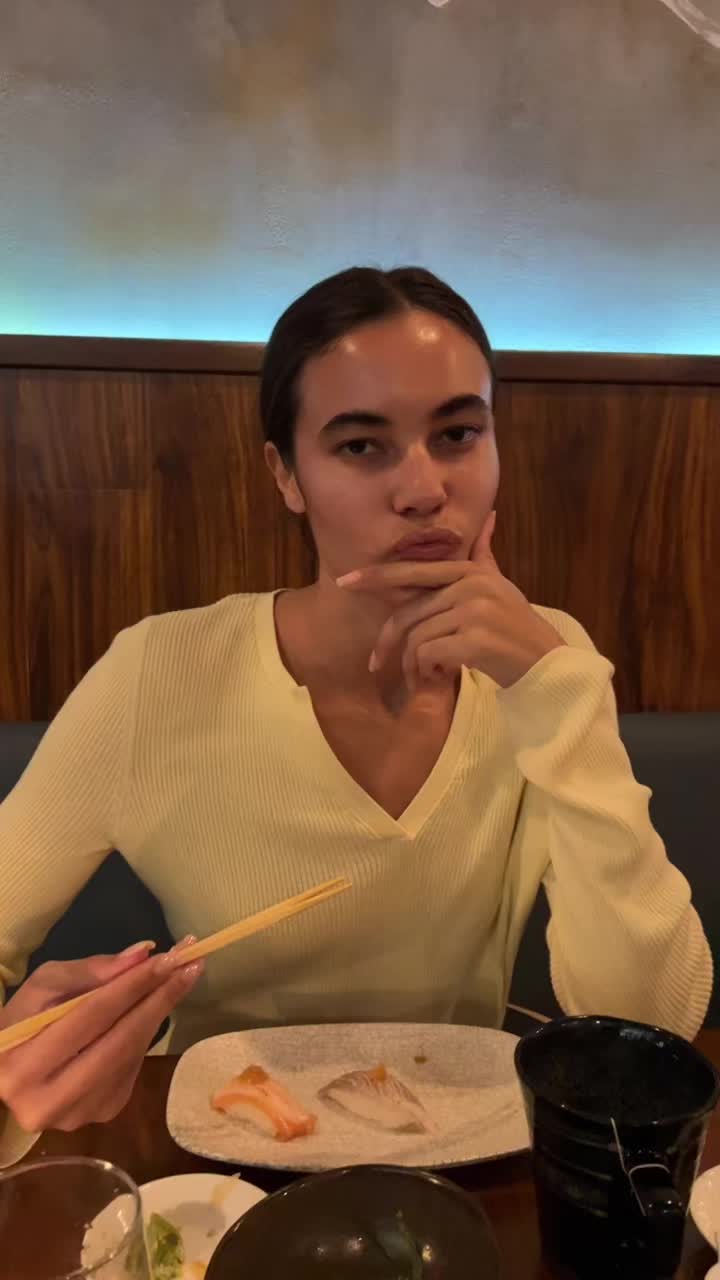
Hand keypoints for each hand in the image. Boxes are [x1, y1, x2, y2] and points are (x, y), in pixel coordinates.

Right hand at [0, 940, 202, 1132]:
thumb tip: (142, 956)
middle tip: (189, 966)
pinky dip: (145, 1035)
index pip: (89, 1017)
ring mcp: (77, 1115)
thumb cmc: (25, 1020)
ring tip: (181, 979)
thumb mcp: (44, 985)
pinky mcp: (101, 1114)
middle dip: (157, 1000)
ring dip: (159, 1015)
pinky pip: (132, 1067)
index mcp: (22, 1067)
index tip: (168, 958)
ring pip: (130, 1057)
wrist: (11, 1067)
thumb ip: (90, 971)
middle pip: (118, 1043)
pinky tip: (154, 1009)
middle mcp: (47, 1102)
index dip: (131, 985)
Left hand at [338, 511, 563, 691]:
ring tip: (427, 675)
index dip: (376, 576)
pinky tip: (441, 676)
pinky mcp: (475, 640)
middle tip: (376, 665)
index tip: (345, 581)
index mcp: (470, 571)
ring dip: (414, 664)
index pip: (413, 570)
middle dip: (388, 642)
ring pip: (417, 638)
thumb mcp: (501, 586)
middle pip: (409, 613)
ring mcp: (474, 611)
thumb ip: (484, 555)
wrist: (546, 665)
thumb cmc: (517, 628)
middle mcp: (471, 585)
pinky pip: (429, 654)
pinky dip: (427, 671)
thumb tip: (489, 517)